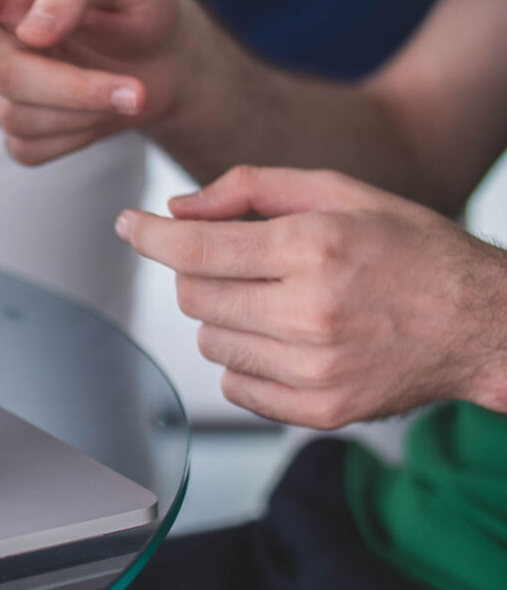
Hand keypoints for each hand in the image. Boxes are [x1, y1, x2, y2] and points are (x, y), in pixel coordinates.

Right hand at [0, 0, 199, 164]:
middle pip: (7, 78)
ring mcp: (5, 90)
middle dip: (75, 89)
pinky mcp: (23, 133)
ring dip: (86, 112)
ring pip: (21, 119)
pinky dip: (78, 139)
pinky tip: (97, 114)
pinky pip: (33, 150)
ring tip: (128, 89)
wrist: (169, 59)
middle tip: (135, 90)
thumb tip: (33, 28)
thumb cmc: (142, 4)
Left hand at [116, 166, 506, 428]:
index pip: (195, 249)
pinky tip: (285, 339)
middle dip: (200, 272)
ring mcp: (314, 369)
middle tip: (241, 261)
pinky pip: (235, 386)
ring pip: (209, 341)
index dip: (149, 236)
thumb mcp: (339, 192)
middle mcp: (310, 313)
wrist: (482, 324)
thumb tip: (177, 210)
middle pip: (194, 296)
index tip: (129, 226)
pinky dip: (245, 361)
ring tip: (276, 300)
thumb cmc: (410, 250)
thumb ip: (250, 188)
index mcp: (313, 249)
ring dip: (224, 317)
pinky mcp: (320, 411)